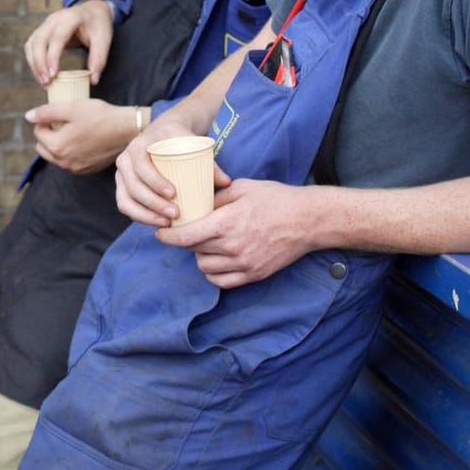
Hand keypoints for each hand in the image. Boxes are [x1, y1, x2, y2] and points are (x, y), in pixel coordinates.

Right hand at [23, 0, 114, 85]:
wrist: (92, 9)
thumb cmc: (98, 24)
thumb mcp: (104, 39)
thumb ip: (99, 58)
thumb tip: (93, 80)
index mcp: (70, 18)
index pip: (57, 38)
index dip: (52, 57)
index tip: (53, 75)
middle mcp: (53, 19)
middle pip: (39, 41)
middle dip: (39, 64)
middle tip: (46, 83)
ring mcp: (45, 24)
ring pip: (31, 44)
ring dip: (34, 64)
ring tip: (43, 82)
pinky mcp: (41, 31)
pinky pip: (31, 46)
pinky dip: (33, 61)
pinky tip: (40, 74)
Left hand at [27, 99, 138, 173]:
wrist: (127, 130)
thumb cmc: (100, 116)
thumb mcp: (71, 107)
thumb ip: (46, 112)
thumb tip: (28, 117)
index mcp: (57, 146)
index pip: (38, 132)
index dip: (45, 120)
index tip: (57, 114)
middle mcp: (64, 162)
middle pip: (43, 147)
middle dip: (48, 135)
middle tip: (63, 123)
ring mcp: (76, 168)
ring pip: (55, 157)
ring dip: (58, 145)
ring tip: (73, 131)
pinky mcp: (87, 170)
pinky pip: (69, 162)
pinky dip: (70, 153)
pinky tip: (83, 141)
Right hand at [114, 112, 229, 227]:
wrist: (163, 132)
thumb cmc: (178, 138)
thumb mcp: (192, 143)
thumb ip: (209, 162)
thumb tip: (225, 182)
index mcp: (139, 146)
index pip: (142, 166)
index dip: (154, 182)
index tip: (174, 194)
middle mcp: (125, 160)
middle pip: (133, 186)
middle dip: (153, 204)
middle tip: (175, 214)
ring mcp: (121, 174)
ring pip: (126, 200)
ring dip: (145, 215)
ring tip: (167, 223)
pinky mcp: (122, 187)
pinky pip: (124, 205)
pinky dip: (139, 216)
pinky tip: (156, 223)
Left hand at [157, 179, 315, 287]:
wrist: (309, 220)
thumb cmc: (276, 199)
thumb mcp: (242, 188)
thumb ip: (215, 198)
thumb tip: (195, 204)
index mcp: (227, 223)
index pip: (186, 237)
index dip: (167, 236)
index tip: (159, 233)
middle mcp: (233, 247)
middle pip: (193, 250)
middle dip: (187, 240)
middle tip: (190, 230)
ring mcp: (244, 264)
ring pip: (204, 268)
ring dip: (200, 256)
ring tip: (207, 243)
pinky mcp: (254, 274)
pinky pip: (221, 281)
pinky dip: (213, 273)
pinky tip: (217, 260)